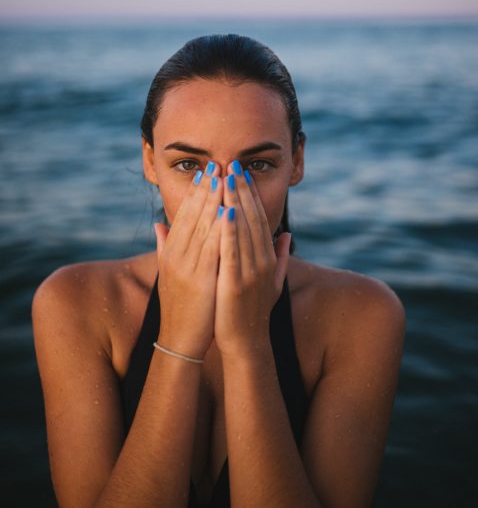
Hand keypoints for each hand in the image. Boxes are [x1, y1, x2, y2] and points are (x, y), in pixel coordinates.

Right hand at [154, 163, 222, 358]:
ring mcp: (187, 267)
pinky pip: (212, 249)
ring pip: (202, 226)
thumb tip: (159, 225)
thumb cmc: (179, 306)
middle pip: (192, 215)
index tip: (206, 172)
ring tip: (224, 178)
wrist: (179, 340)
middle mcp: (176, 255)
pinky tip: (228, 211)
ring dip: (214, 200)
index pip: (183, 215)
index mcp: (171, 252)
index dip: (195, 193)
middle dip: (206, 189)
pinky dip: (219, 229)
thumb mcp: (168, 273)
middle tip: (217, 164)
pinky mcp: (201, 280)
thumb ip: (164, 247)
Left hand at [214, 160, 290, 356]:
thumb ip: (279, 257)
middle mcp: (262, 261)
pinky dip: (228, 229)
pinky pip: (231, 251)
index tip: (241, 173)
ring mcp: (250, 272)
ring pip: (242, 229)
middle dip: (241, 190)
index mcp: (267, 258)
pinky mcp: (236, 283)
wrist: (246, 343)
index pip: (259, 219)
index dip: (251, 195)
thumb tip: (285, 235)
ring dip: (233, 201)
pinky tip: (222, 210)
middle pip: (251, 218)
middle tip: (231, 164)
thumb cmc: (255, 311)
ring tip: (224, 177)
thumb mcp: (272, 282)